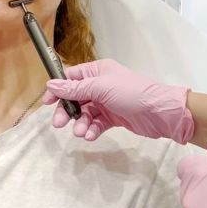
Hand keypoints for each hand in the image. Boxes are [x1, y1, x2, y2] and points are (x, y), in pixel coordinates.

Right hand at [41, 58, 193, 143]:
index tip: (46, 103)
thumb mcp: (100, 88)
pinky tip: (90, 136)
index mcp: (97, 71)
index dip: (58, 89)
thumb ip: (75, 88)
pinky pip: (96, 123)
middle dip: (67, 111)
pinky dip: (92, 130)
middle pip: (75, 97)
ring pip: (85, 113)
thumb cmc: (131, 93)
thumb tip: (51, 85)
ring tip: (81, 132)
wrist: (160, 113)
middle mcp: (101, 85)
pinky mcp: (114, 118)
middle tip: (59, 124)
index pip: (71, 77)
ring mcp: (107, 102)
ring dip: (80, 123)